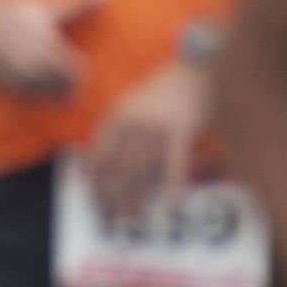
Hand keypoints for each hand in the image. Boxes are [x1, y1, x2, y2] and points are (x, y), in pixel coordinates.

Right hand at [0, 0, 107, 97]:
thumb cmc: (14, 9)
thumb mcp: (48, 4)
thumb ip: (79, 0)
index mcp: (47, 47)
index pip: (76, 73)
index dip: (83, 71)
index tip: (82, 63)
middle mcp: (34, 66)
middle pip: (64, 89)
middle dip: (71, 84)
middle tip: (74, 75)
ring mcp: (20, 77)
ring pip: (48, 95)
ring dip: (56, 90)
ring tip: (59, 80)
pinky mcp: (8, 83)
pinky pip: (31, 97)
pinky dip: (39, 93)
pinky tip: (40, 82)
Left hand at [87, 58, 206, 219]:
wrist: (194, 67)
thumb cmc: (164, 91)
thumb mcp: (131, 106)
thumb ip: (114, 132)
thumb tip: (92, 166)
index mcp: (117, 115)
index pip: (99, 152)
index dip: (95, 179)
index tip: (93, 200)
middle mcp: (132, 120)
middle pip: (118, 165)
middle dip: (112, 195)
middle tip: (111, 219)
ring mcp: (156, 124)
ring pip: (142, 167)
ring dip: (136, 195)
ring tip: (132, 216)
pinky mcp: (182, 127)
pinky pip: (175, 160)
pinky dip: (173, 183)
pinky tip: (171, 202)